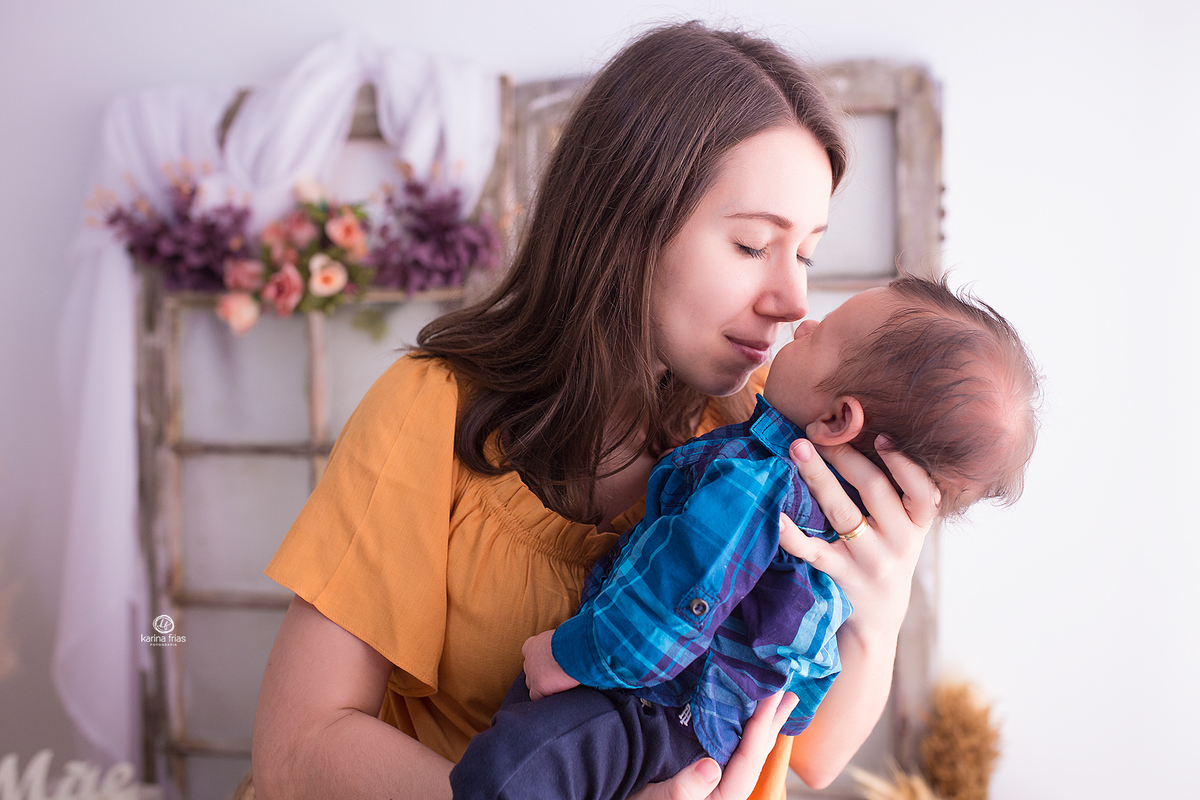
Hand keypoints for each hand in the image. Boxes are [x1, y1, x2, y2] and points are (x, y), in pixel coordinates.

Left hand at [521, 630, 579, 699]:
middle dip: (540, 673)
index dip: (538, 658)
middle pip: (530, 669)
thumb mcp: (564, 635)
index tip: (548, 662)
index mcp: (534, 644)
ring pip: (531, 683)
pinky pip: (537, 697)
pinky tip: (558, 695)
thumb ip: (559, 642)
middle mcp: (530, 658)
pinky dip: (546, 697)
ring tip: (559, 686)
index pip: (528, 651)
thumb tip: (571, 641)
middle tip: (556, 674)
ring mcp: (532, 672)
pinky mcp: (539, 685)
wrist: (577, 648)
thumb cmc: (575, 640)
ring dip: (543, 686)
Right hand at [627, 691, 798, 799]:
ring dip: (761, 723)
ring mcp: (715, 780)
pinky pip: (730, 746)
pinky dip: (741, 728)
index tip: (772, 695)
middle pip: (755, 752)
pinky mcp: (702, 771)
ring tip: (778, 702)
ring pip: (745, 748)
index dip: (761, 725)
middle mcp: (725, 788)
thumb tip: (711, 767)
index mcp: (722, 796)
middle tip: (790, 693)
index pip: (748, 758)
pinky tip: (743, 716)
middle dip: (772, 722)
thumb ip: (686, 788)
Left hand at [778, 435, 937, 640]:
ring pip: (843, 513)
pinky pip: (815, 552)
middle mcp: (900, 543)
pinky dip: (794, 535)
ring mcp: (870, 561)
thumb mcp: (905, 530)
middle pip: (875, 490)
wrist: (877, 620)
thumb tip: (861, 437)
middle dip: (845, 456)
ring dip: (819, 477)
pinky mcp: (841, 577)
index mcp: (917, 525)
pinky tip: (777, 517)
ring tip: (798, 449)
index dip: (903, 463)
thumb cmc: (886, 557)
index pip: (923, 491)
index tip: (879, 437)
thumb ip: (896, 494)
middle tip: (818, 431)